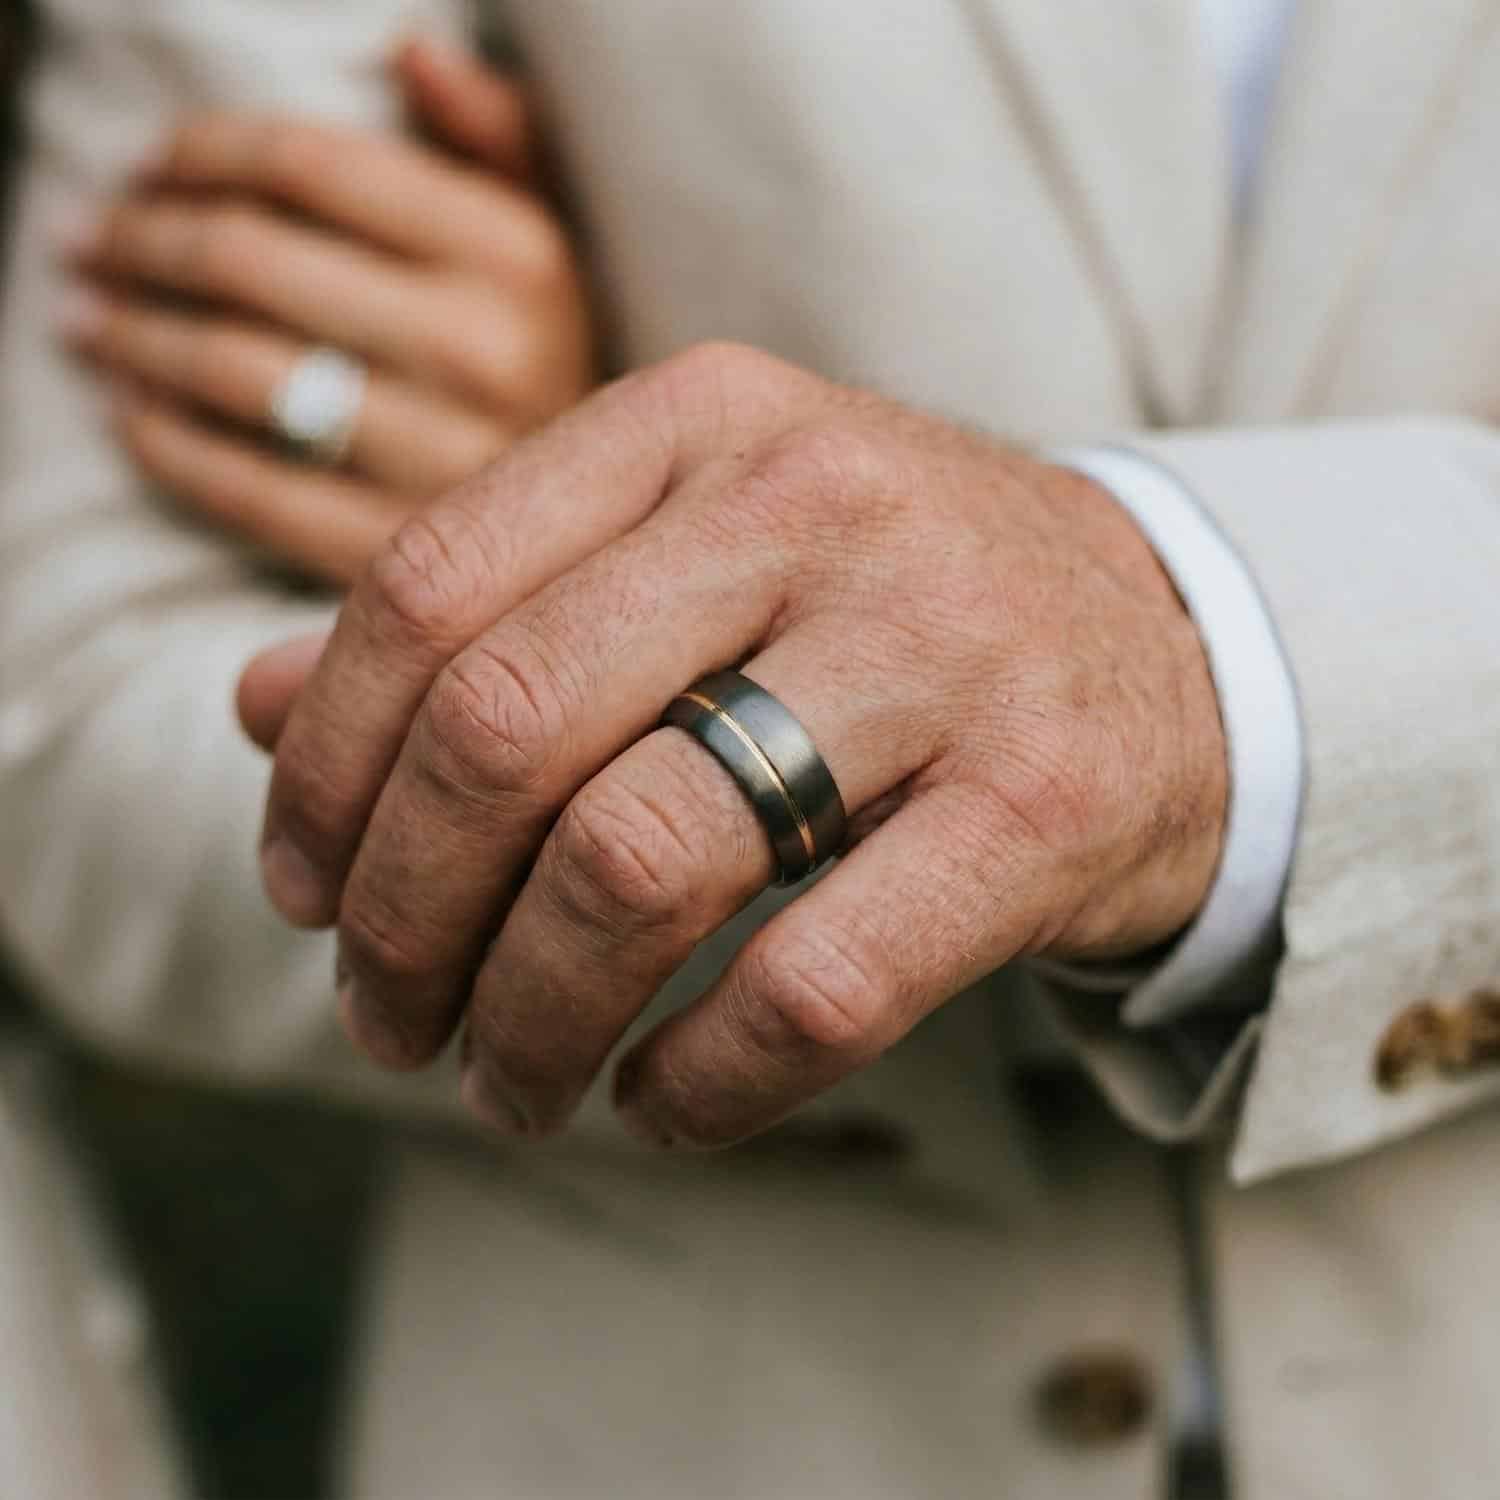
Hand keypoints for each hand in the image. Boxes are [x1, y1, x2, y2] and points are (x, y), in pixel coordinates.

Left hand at [58, 40, 592, 584]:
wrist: (612, 531)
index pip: (311, 166)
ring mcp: (445, 465)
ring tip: (88, 321)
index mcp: (519, 257)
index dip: (202, 152)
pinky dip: (168, 450)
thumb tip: (411, 54)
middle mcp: (488, 354)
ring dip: (133, 339)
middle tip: (91, 243)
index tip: (149, 166)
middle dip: (143, 240)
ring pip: (238, 374)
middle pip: (252, 263)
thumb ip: (501, 136)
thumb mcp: (556, 235)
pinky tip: (132, 418)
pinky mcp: (405, 553)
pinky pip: (252, 493)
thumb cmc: (552, 364)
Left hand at [241, 344, 1227, 1146]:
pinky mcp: (1046, 801)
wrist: (1165, 642)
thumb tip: (253, 706)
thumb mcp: (686, 551)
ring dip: (529, 1017)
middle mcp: (812, 502)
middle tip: (385, 1019)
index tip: (305, 892)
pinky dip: (701, 1080)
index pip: (424, 589)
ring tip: (507, 1084)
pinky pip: (816, 983)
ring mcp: (942, 647)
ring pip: (639, 862)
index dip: (325, 768)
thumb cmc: (881, 609)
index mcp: (697, 422)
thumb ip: (487, 609)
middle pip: (504, 730)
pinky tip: (657, 1100)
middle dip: (402, 917)